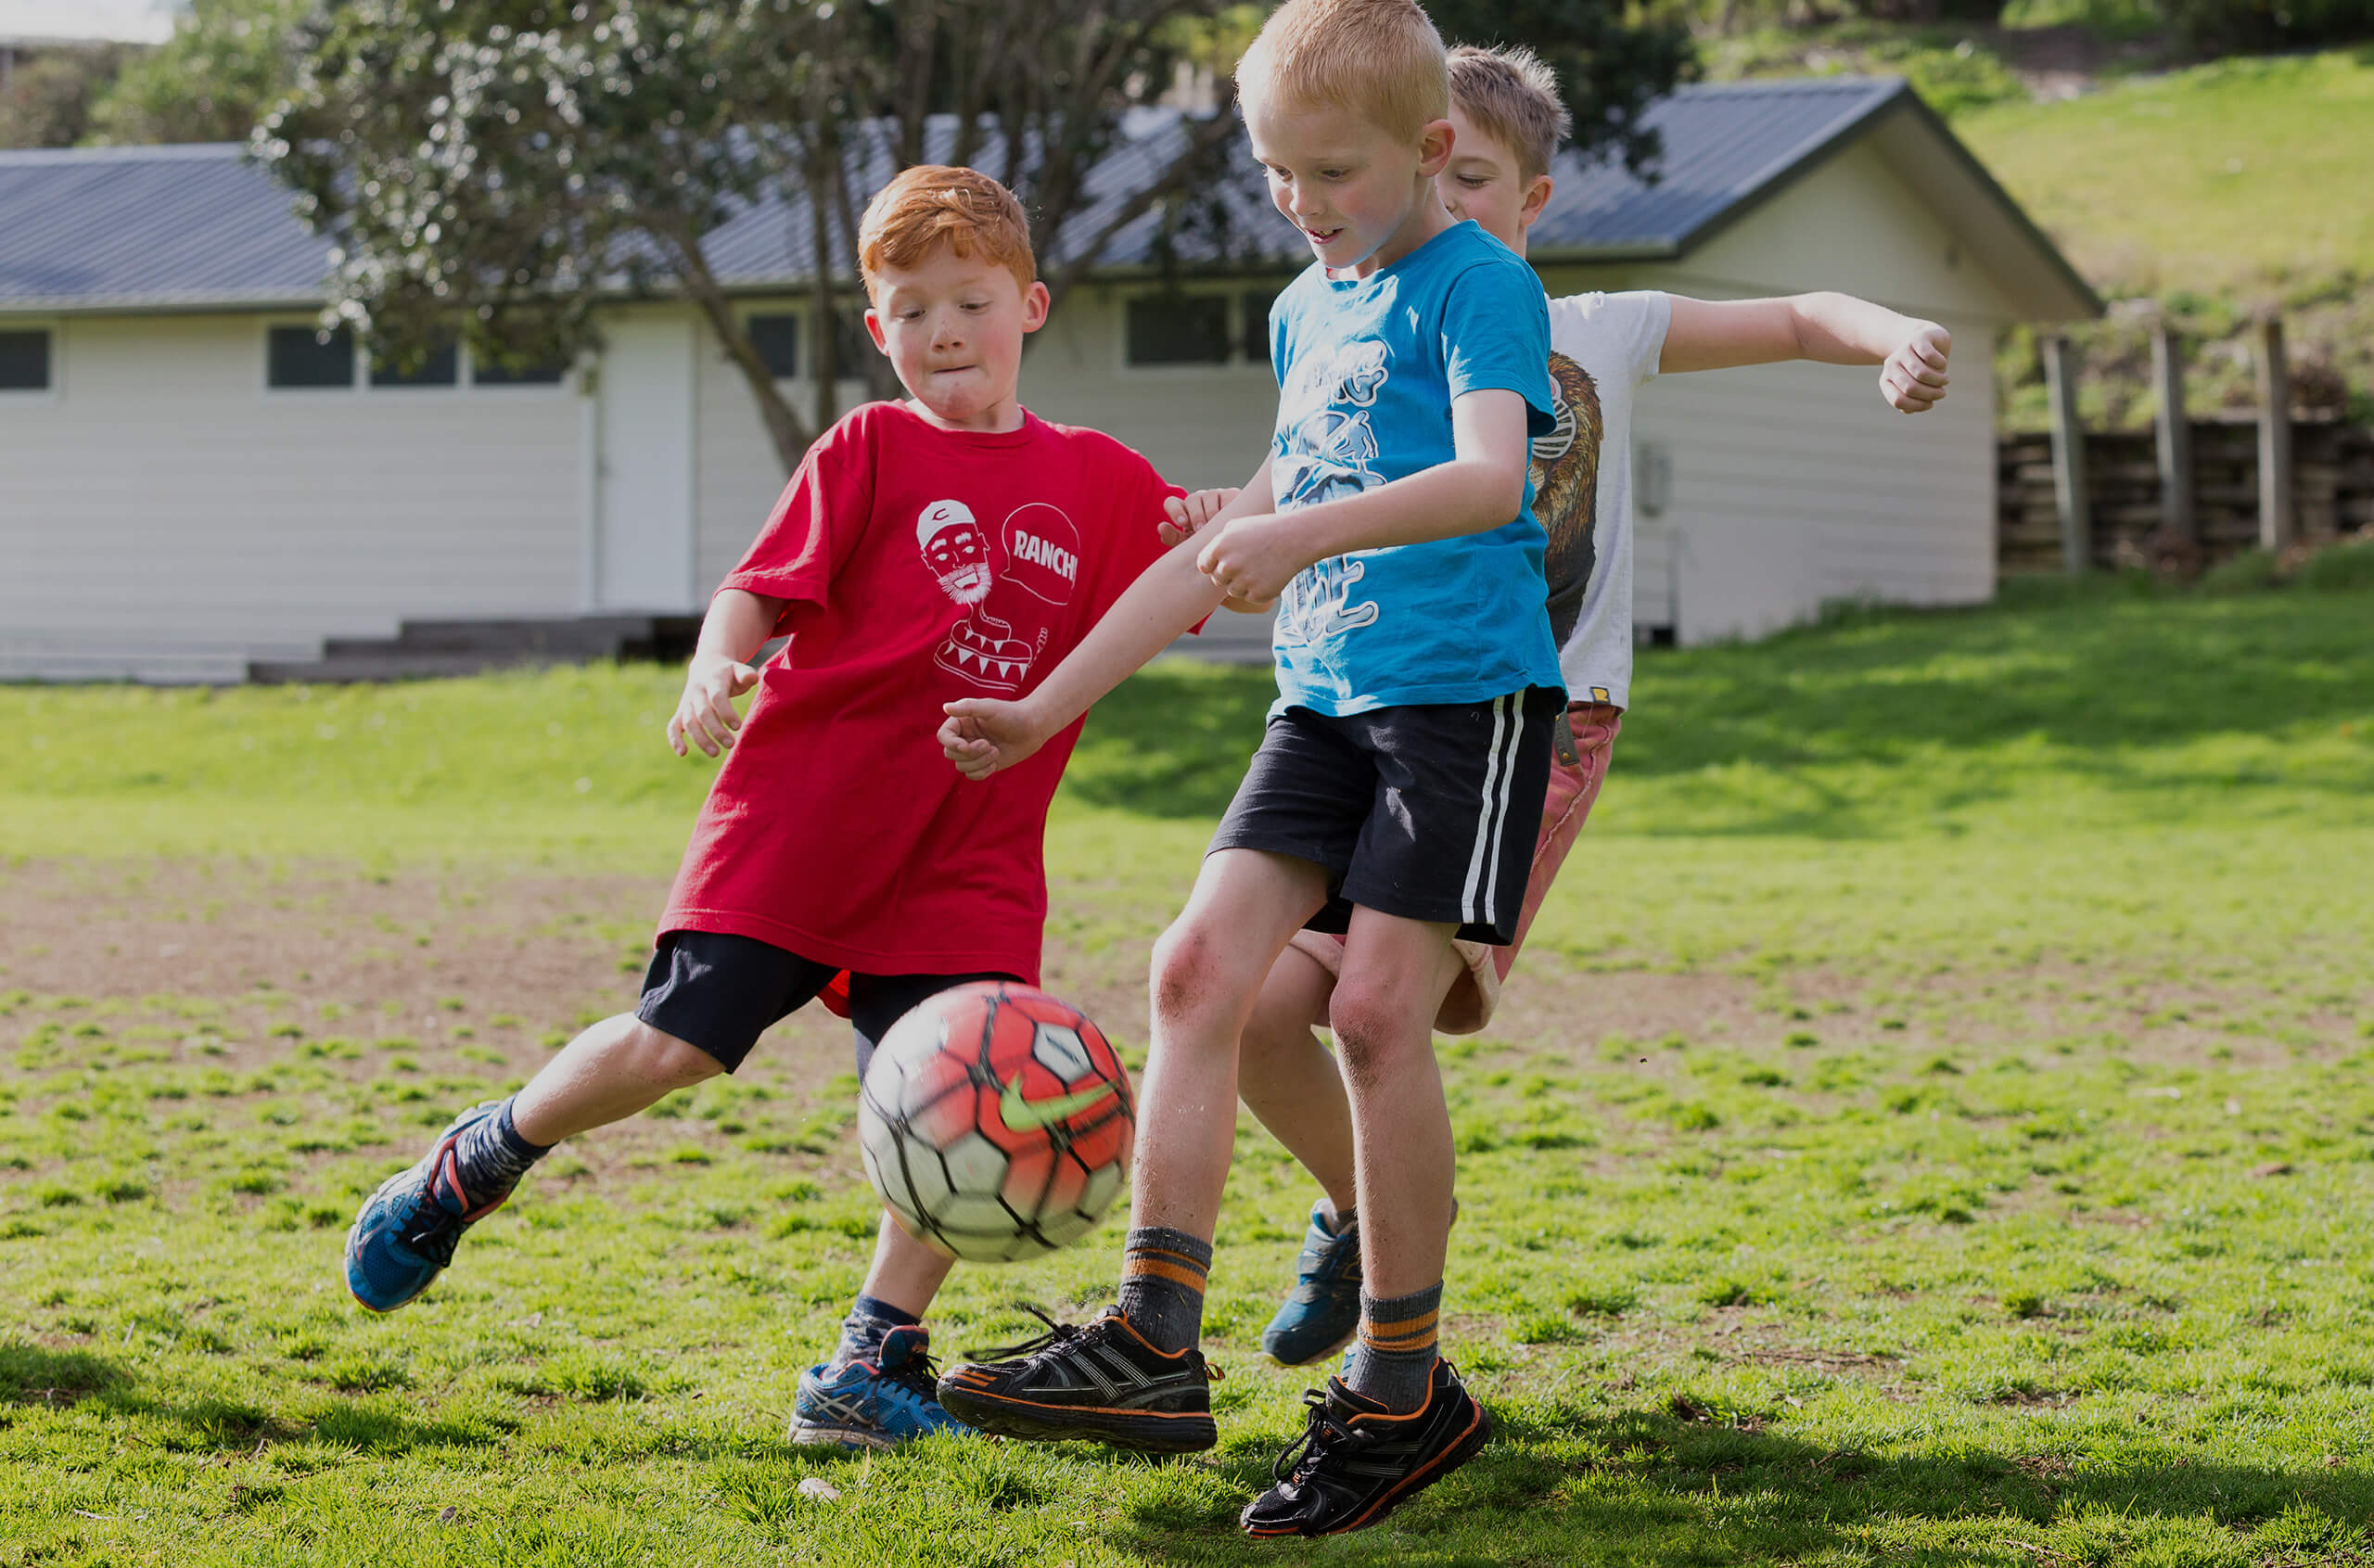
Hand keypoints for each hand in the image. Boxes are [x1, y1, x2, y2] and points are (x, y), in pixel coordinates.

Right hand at [668, 651, 759, 756]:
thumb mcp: (738, 669)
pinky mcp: (681, 712)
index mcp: (712, 681)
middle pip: (703, 712)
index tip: (737, 726)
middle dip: (716, 730)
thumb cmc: (728, 673)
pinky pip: (673, 726)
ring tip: (715, 753)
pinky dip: (675, 739)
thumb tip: (753, 678)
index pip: (717, 698)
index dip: (726, 712)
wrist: (706, 665)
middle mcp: (697, 692)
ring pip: (689, 722)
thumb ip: (745, 674)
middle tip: (731, 744)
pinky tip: (682, 753)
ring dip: (700, 739)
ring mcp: (687, 702)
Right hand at [940, 697, 1054, 780]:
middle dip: (970, 753)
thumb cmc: (1011, 714)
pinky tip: (996, 762)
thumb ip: (967, 708)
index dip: (951, 744)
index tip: (965, 746)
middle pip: (951, 754)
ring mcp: (973, 752)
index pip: (943, 736)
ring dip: (979, 762)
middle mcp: (964, 737)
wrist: (1033, 728)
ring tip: (996, 751)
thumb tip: (945, 708)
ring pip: (961, 766)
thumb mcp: (989, 708)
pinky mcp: (983, 764)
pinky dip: (982, 772)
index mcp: (961, 722)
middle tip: (988, 744)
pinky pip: (972, 775)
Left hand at [1159, 487, 1240, 546]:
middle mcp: (1198, 500)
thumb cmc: (1207, 546)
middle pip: (1192, 499)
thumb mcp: (1190, 545)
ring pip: (1209, 496)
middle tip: (1199, 529)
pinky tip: (1228, 520)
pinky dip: (1226, 507)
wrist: (1234, 545)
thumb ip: (1174, 538)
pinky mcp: (1232, 494)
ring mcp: (1215, 495)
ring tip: (1214, 527)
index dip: (1175, 510)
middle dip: (1195, 514)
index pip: (1172, 503)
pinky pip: (1226, 496)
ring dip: (1210, 512)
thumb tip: (1161, 527)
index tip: (1182, 523)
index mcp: (1183, 511)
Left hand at [1195, 513, 1304, 603]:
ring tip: (1260, 566)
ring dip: (1243, 583)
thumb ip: (1218, 542)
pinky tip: (1269, 575)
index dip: (1213, 564)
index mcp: (1220, 548)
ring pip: (1233, 590)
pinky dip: (1257, 589)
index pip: (1204, 566)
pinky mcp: (1257, 595)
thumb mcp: (1237, 526)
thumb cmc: (1266, 529)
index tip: (1224, 561)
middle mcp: (1228, 566)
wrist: (1297, 539)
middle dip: (1229, 574)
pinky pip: (1249, 597)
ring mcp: (1243, 582)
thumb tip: (1206, 559)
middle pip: (1218, 579)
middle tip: (1248, 562)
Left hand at [1881, 323, 1950, 412]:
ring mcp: (1903, 350)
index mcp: (1886, 380)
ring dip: (1938, 380)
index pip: (1898, 401)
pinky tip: (1943, 363)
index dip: (1918, 406)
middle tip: (1942, 393)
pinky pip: (1929, 356)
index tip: (1930, 404)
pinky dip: (1941, 364)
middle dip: (1931, 394)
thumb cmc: (1922, 369)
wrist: (1926, 339)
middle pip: (1911, 388)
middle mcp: (1891, 365)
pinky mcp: (1917, 338)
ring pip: (1921, 373)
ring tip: (1945, 380)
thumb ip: (1912, 402)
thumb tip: (1909, 409)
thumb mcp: (1917, 387)